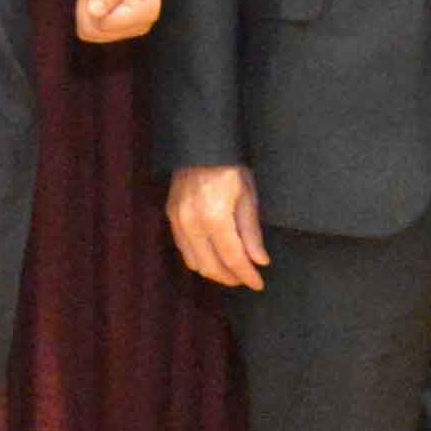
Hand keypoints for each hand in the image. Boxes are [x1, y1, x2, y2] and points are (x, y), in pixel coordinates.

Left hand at [71, 0, 167, 43]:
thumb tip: (94, 13)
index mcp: (145, 14)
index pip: (102, 24)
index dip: (91, 2)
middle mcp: (139, 26)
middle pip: (94, 32)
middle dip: (86, 6)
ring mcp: (128, 27)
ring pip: (90, 32)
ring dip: (86, 7)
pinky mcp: (119, 24)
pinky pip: (91, 26)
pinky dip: (87, 9)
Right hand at [169, 163, 267, 288]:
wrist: (200, 146)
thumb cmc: (230, 167)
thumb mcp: (248, 196)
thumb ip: (251, 232)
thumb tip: (259, 261)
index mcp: (214, 216)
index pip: (232, 257)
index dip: (247, 275)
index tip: (259, 284)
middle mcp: (191, 222)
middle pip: (210, 266)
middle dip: (231, 278)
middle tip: (247, 279)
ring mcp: (177, 220)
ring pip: (194, 262)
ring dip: (214, 271)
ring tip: (232, 270)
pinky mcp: (170, 216)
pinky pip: (183, 248)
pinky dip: (199, 259)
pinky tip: (213, 256)